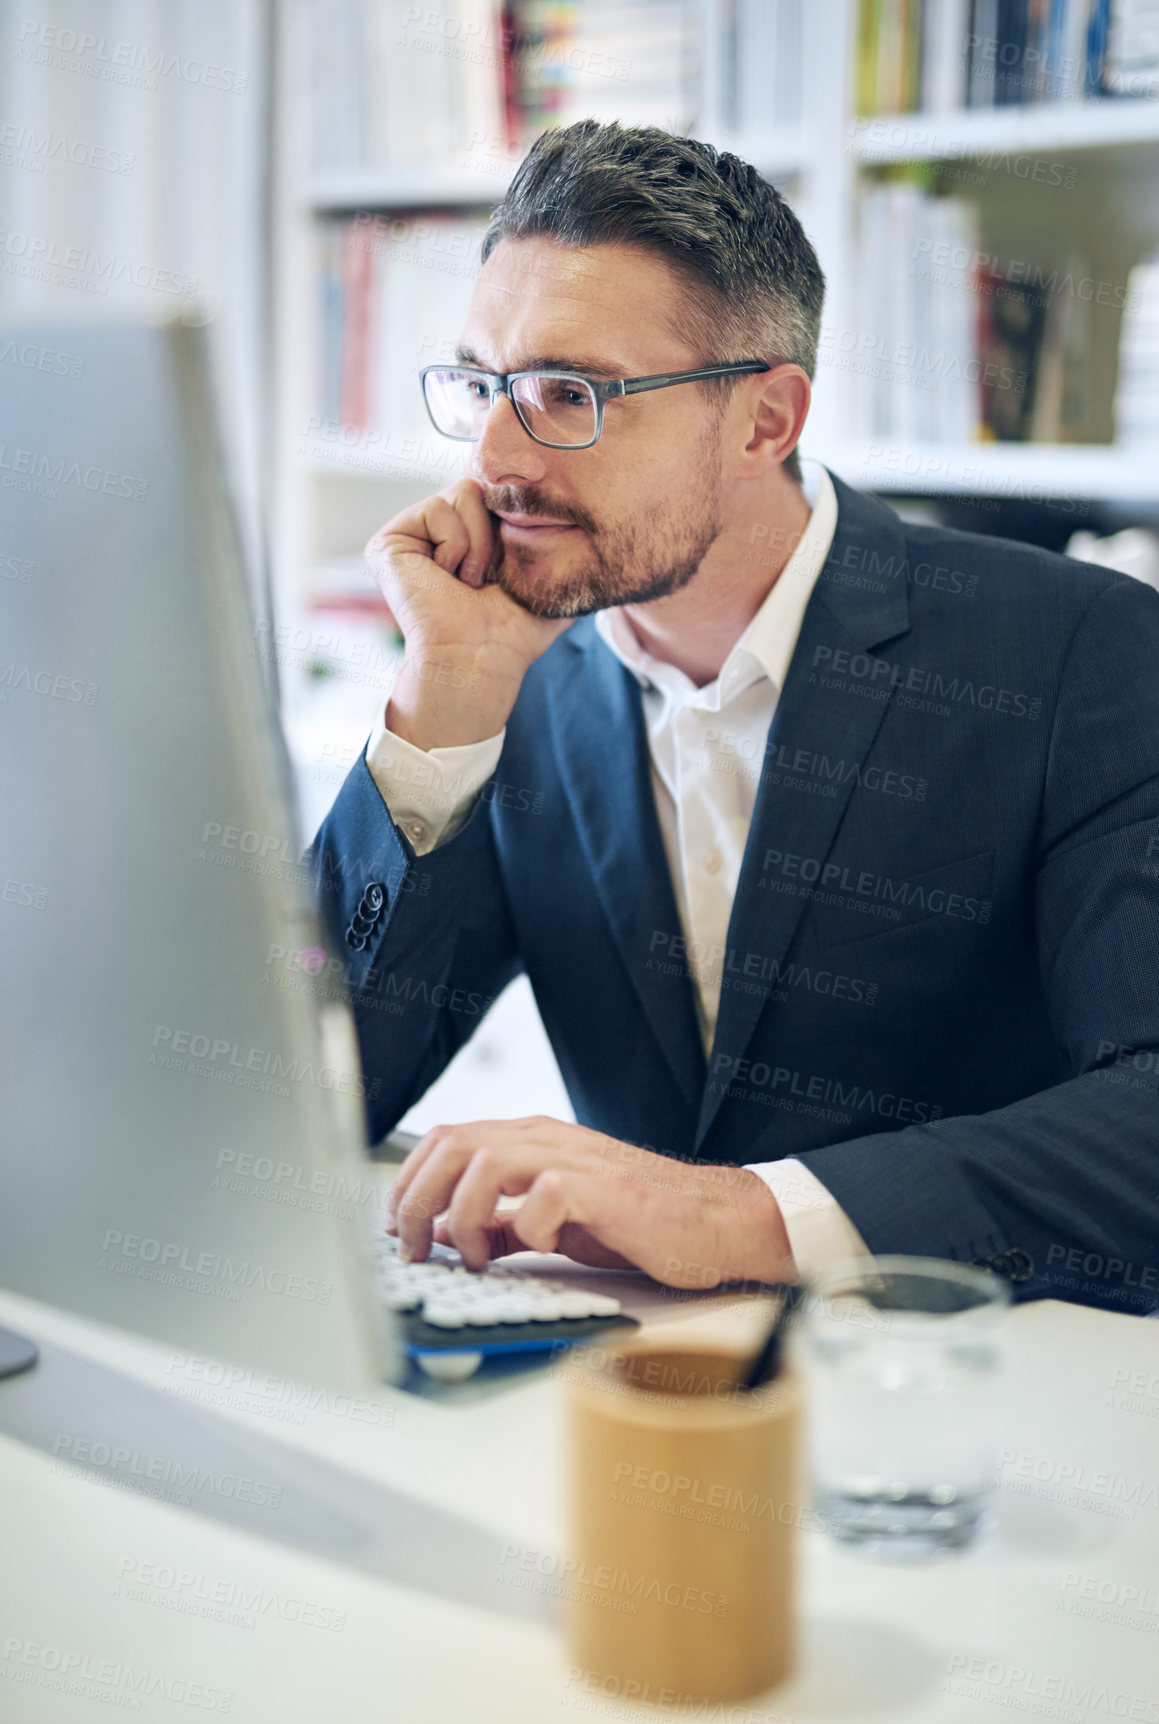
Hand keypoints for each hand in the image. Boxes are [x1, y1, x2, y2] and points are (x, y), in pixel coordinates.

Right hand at [366, 477, 572, 749]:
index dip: (513, 519)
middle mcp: (439, 532)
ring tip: (467, 582)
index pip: (498, 492)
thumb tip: (574, 508)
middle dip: (497, 531)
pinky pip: (439, 508)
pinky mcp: (390, 541)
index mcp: (470, 536)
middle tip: (488, 577)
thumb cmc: (515, 628)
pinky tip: (447, 578)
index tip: (511, 565)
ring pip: (463, 492)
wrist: (481, 656)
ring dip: (478, 544)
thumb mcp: (548, 573)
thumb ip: (558, 538)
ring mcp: (413, 535)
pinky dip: (455, 545)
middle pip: (482, 484)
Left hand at [384, 1116, 795, 1288]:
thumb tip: (448, 1237)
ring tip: (476, 1257)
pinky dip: (526, 1227)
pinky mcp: (603, 1189)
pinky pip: (543, 1197)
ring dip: (464, 1215)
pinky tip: (539, 1248)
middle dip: (418, 1199)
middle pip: (452, 1144)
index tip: (397, 1229)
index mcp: (529, 1141)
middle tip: (416, 1247)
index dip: (408, 1183)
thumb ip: (503, 1224)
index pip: (444, 1139)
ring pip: (485, 1160)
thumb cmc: (638, 1221)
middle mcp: (545, 1140)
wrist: (712, 1222)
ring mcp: (573, 1160)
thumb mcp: (554, 1223)